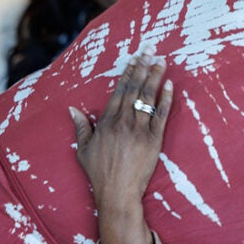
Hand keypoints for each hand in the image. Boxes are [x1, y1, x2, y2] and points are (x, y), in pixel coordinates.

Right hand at [70, 55, 172, 243]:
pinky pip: (161, 116)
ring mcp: (139, 131)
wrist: (117, 193)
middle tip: (150, 50)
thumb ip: (81, 127)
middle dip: (143, 67)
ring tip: (161, 61)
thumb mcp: (84, 149)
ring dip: (155, 77)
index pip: (119, 90)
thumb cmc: (99, 173)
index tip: (134, 58)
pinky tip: (170, 85)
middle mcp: (122, 122)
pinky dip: (166, 100)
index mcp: (106, 122)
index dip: (128, 72)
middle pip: (134, 89)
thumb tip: (73, 109)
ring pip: (148, 98)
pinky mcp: (153, 141)